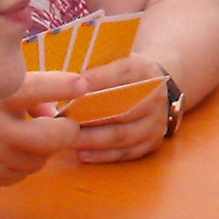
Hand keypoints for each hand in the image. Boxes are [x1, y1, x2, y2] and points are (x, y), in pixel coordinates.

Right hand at [0, 95, 82, 191]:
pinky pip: (17, 176)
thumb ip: (23, 93)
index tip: (82, 84)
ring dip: (40, 150)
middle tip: (64, 125)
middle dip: (65, 132)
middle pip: (51, 138)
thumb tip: (51, 112)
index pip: (35, 89)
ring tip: (25, 136)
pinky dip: (19, 165)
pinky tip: (5, 152)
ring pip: (38, 161)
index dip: (63, 86)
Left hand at [59, 60, 175, 165]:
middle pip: (121, 109)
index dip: (94, 81)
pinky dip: (102, 155)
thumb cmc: (124, 77)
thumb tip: (65, 87)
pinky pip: (126, 153)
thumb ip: (96, 72)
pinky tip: (82, 153)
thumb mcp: (115, 63)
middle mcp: (154, 96)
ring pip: (121, 135)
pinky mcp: (153, 142)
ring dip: (92, 140)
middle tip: (62, 122)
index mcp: (143, 70)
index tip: (69, 89)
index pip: (119, 74)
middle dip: (89, 117)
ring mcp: (156, 121)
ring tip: (68, 140)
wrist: (156, 89)